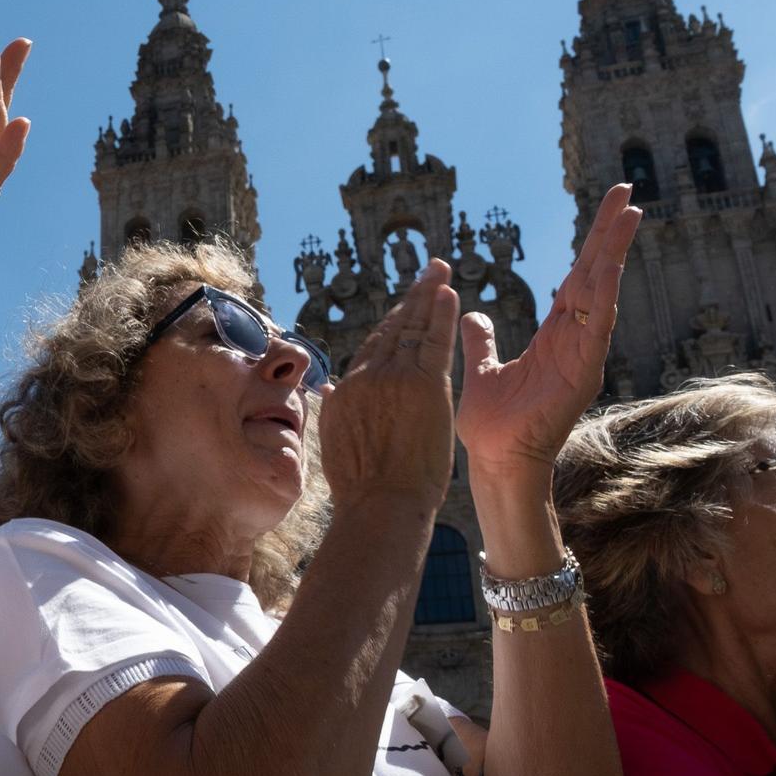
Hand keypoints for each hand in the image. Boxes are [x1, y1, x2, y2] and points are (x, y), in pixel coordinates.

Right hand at [317, 259, 458, 509]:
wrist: (381, 505)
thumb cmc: (363, 486)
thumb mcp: (336, 441)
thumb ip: (334, 408)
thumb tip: (328, 388)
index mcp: (347, 389)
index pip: (374, 347)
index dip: (392, 323)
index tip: (404, 307)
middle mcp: (367, 376)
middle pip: (393, 328)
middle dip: (412, 298)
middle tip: (428, 271)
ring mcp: (395, 378)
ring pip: (414, 328)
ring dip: (428, 296)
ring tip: (438, 271)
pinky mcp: (424, 385)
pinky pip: (434, 339)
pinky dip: (441, 313)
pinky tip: (447, 291)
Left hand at [457, 185, 641, 482]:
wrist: (496, 461)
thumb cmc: (493, 425)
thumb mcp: (482, 371)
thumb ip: (482, 341)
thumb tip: (473, 313)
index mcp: (555, 336)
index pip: (577, 279)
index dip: (591, 244)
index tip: (609, 208)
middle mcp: (575, 340)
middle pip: (596, 275)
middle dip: (610, 233)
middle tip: (627, 191)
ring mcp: (583, 355)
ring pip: (602, 293)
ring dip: (614, 253)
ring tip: (630, 214)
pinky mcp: (583, 374)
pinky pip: (597, 327)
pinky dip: (605, 295)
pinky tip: (610, 265)